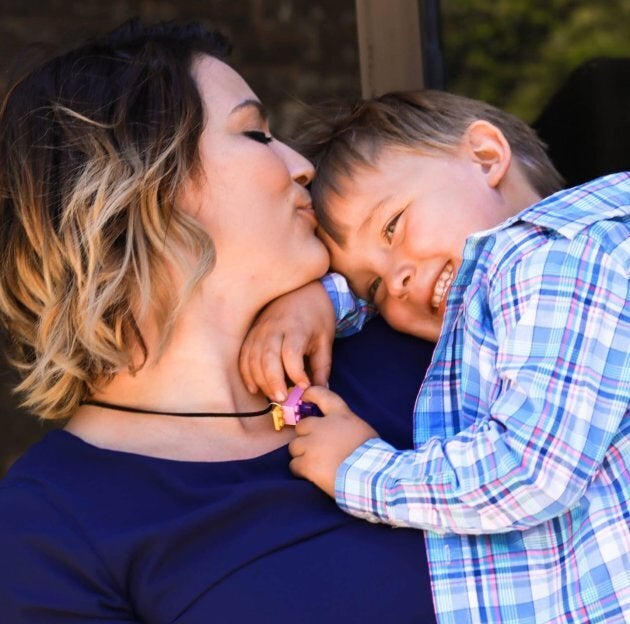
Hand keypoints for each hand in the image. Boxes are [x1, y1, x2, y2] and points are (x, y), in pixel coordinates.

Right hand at [240, 281, 335, 401]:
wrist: (305, 291)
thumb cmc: (317, 316)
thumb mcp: (325, 339)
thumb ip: (322, 367)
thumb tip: (321, 391)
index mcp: (296, 328)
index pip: (291, 353)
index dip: (296, 373)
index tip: (304, 387)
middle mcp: (275, 328)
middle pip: (267, 357)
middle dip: (273, 381)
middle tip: (282, 398)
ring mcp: (260, 331)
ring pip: (252, 359)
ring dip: (259, 380)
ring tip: (272, 396)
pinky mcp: (252, 334)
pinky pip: (243, 356)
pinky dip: (247, 374)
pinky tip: (255, 387)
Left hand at [288, 386, 378, 496]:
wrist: (370, 476)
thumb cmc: (371, 453)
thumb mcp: (361, 428)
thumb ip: (344, 424)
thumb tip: (338, 430)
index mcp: (339, 415)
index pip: (320, 394)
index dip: (310, 394)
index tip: (305, 397)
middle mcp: (321, 426)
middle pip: (301, 426)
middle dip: (306, 436)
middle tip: (317, 448)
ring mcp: (312, 445)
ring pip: (294, 447)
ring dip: (302, 454)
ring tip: (316, 464)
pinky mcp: (306, 464)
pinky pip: (294, 465)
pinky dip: (301, 470)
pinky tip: (313, 475)